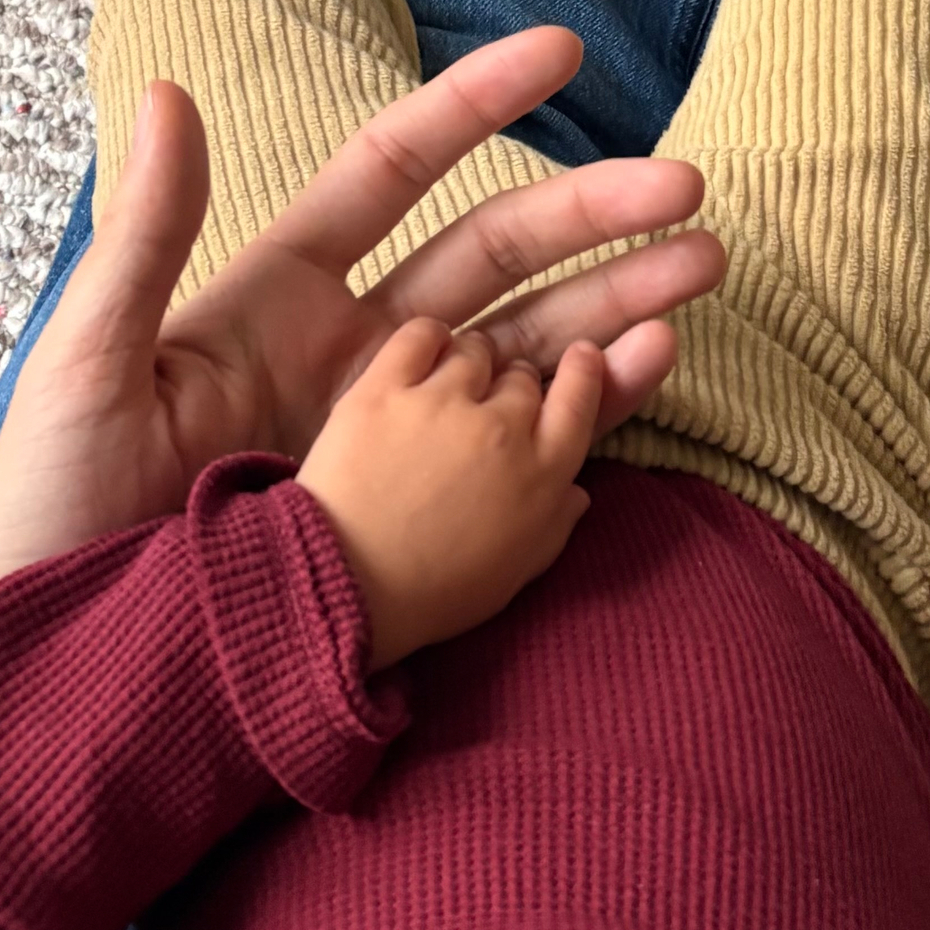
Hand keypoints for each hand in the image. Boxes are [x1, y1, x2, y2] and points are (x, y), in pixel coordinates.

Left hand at [0, 31, 725, 606]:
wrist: (81, 685)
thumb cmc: (56, 525)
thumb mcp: (90, 373)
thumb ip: (144, 239)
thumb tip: (170, 90)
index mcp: (276, 300)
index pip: (395, 173)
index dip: (478, 107)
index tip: (564, 53)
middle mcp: (351, 356)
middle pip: (493, 257)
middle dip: (593, 218)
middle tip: (689, 190)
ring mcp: (395, 436)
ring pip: (531, 348)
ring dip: (619, 305)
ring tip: (702, 270)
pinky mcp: (421, 520)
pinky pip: (526, 451)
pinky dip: (597, 408)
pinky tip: (655, 368)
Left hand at [297, 320, 600, 668]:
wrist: (345, 587)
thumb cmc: (432, 594)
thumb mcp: (513, 573)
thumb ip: (553, 526)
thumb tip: (576, 494)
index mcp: (542, 475)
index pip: (580, 400)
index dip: (584, 373)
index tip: (581, 357)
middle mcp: (502, 428)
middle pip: (522, 375)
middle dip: (510, 384)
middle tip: (486, 404)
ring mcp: (444, 403)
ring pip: (475, 350)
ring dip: (468, 363)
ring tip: (446, 384)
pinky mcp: (385, 389)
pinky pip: (420, 336)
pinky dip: (426, 339)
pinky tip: (419, 355)